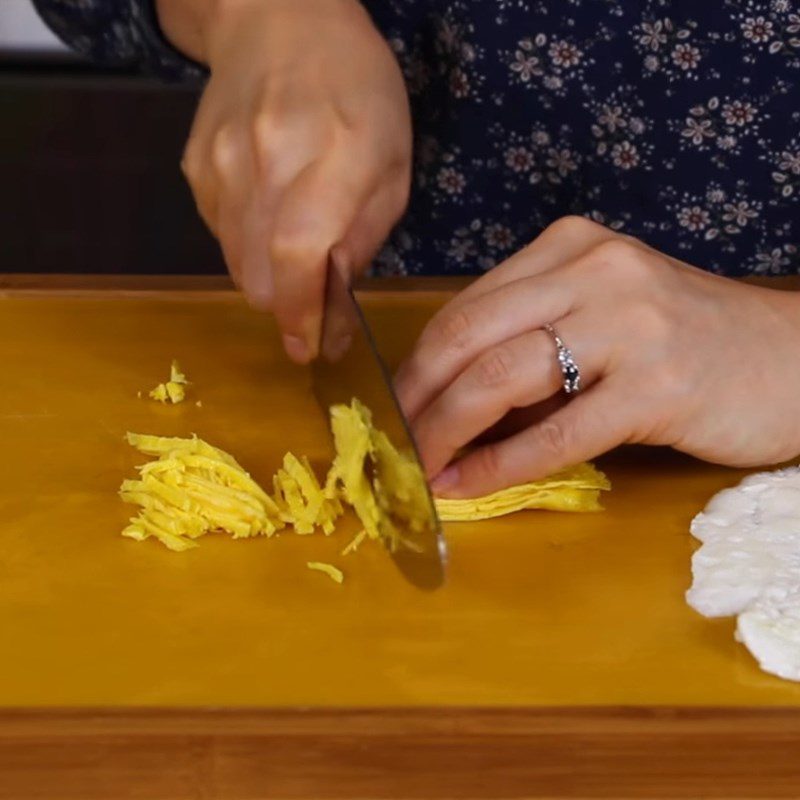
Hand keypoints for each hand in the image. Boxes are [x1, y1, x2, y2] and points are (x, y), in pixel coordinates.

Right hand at [161, 0, 411, 361]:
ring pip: (234, 263)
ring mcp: (220, 164)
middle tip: (313, 304)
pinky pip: (219, 235)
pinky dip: (246, 246)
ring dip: (266, 278)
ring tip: (294, 249)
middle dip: (286, 307)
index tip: (310, 349)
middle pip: (257, 275)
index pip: (298, 256)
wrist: (280, 19)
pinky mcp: (195, 167)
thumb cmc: (359, 92)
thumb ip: (363, 238)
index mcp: (330, 158)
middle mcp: (264, 162)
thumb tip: (333, 310)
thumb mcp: (392, 165)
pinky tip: (269, 214)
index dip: (301, 314)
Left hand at [395, 216, 799, 497]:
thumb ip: (530, 345)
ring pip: (502, 377)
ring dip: (446, 429)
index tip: (394, 405)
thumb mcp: (599, 320)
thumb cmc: (685, 341)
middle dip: (417, 397)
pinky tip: (468, 483)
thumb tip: (448, 403)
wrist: (792, 360)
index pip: (467, 306)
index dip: (418, 363)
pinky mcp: (657, 386)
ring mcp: (628, 324)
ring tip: (419, 465)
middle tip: (390, 441)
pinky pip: (558, 431)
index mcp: (570, 247)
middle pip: (470, 336)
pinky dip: (502, 462)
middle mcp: (594, 271)